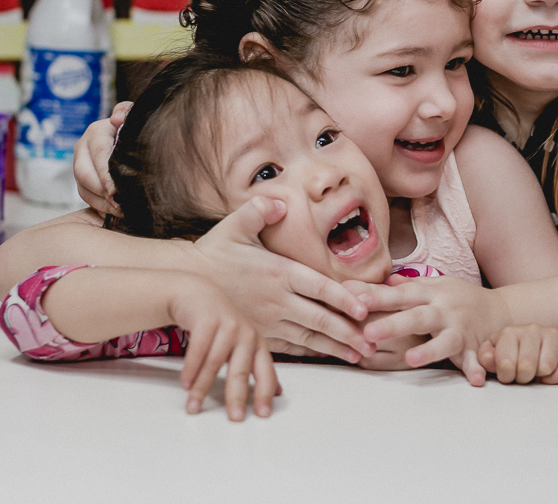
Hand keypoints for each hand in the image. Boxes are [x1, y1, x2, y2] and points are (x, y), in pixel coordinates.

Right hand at [73, 101, 131, 214]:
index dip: (105, 174)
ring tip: (120, 211)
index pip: (98, 153)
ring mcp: (80, 165)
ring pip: (83, 188)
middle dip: (102, 191)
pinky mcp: (82, 180)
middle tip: (119, 204)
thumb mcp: (134, 116)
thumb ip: (127, 112)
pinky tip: (115, 213)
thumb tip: (116, 118)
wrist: (127, 136)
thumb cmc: (134, 128)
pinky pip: (86, 197)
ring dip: (102, 202)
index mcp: (96, 132)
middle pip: (84, 174)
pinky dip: (100, 207)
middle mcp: (83, 148)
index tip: (115, 190)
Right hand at [168, 277, 278, 419]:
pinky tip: (185, 384)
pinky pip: (197, 351)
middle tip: (235, 418)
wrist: (199, 295)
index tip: (262, 414)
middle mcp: (246, 334)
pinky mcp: (207, 320)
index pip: (265, 372)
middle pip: (241, 371)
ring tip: (193, 406)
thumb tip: (277, 392)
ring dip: (201, 388)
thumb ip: (257, 366)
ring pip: (214, 364)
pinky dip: (190, 370)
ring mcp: (227, 325)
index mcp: (258, 343)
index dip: (265, 393)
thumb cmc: (222, 325)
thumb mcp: (242, 344)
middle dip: (237, 396)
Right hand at [192, 198, 374, 363]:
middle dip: (349, 332)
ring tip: (359, 354)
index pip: (319, 287)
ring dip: (335, 346)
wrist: (185, 285)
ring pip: (309, 337)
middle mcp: (278, 299)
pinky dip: (312, 352)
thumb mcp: (234, 225)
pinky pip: (291, 347)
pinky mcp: (259, 334)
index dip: (344, 299)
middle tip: (372, 342)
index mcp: (279, 272)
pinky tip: (328, 356)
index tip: (364, 309)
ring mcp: (269, 320)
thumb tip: (280, 202)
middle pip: (320, 319)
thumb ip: (259, 210)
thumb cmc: (213, 253)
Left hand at [345, 276, 512, 386]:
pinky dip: (476, 368)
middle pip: (417, 316)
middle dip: (393, 324)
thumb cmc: (460, 298)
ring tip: (412, 358)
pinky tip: (475, 380)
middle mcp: (444, 309)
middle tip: (368, 333)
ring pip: (444, 339)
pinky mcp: (474, 346)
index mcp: (430, 294)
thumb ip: (404, 287)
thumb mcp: (434, 286)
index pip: (400, 295)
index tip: (354, 300)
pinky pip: (474, 359)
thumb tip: (370, 283)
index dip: (377, 297)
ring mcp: (460, 328)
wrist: (500, 309)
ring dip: (429, 349)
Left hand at [478, 325, 557, 384]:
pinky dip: (556, 377)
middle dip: (522, 378)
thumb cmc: (507, 356)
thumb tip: (491, 359)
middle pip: (527, 365)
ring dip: (539, 376)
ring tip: (534, 372)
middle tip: (521, 375)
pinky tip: (547, 375)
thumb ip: (485, 359)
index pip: (506, 362)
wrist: (525, 349)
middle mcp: (531, 329)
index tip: (506, 375)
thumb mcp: (490, 357)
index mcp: (509, 332)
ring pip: (547, 366)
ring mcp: (551, 333)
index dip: (506, 376)